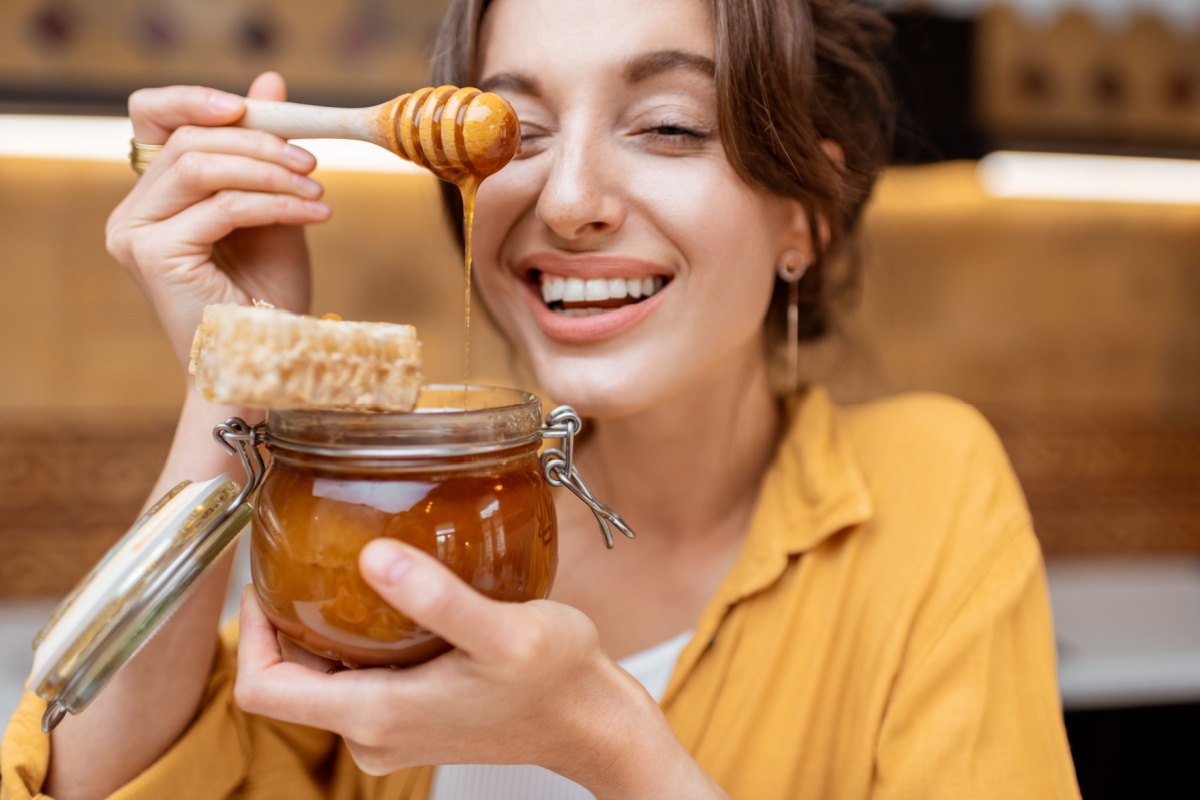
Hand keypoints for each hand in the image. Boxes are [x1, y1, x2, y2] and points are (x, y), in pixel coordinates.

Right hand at [105, 72, 330, 369]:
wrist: (267, 364)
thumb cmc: (267, 298)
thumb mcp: (273, 210)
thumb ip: (265, 153)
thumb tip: (269, 83)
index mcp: (154, 199)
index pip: (153, 120)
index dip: (195, 99)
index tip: (252, 105)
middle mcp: (134, 214)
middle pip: (186, 140)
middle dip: (258, 142)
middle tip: (311, 163)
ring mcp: (137, 234)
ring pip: (201, 167)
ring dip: (270, 172)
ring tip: (317, 193)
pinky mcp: (155, 256)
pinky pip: (223, 207)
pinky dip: (276, 204)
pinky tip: (315, 215)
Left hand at [234, 541, 718, 796]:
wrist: (592, 722)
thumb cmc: (556, 680)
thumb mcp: (502, 631)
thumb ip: (436, 598)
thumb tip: (373, 556)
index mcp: (378, 715)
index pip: (263, 689)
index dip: (248, 634)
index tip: (265, 580)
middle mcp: (373, 734)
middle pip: (290, 679)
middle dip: (285, 621)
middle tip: (306, 556)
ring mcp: (391, 731)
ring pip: (324, 678)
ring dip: (324, 628)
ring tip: (346, 569)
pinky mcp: (412, 719)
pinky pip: (358, 680)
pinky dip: (358, 641)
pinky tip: (390, 599)